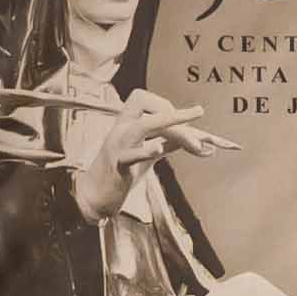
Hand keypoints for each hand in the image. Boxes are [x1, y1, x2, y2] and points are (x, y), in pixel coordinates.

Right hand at [61, 84, 201, 217]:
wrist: (95, 195)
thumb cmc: (123, 170)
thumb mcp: (148, 152)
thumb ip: (170, 143)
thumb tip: (200, 140)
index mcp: (127, 122)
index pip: (147, 100)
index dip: (169, 107)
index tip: (188, 125)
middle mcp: (121, 128)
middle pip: (141, 101)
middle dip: (171, 110)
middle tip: (197, 121)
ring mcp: (118, 145)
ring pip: (141, 126)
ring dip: (168, 123)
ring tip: (191, 135)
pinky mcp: (117, 165)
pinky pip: (130, 154)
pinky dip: (145, 151)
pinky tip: (159, 149)